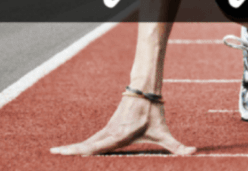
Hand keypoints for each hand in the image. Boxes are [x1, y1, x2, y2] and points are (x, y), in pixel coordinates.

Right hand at [50, 95, 194, 156]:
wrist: (146, 92)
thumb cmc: (154, 113)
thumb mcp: (165, 132)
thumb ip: (178, 146)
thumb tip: (194, 153)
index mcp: (120, 135)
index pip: (100, 146)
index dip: (86, 152)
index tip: (72, 155)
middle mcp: (110, 132)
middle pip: (87, 144)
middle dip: (71, 152)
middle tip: (53, 155)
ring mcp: (106, 130)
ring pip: (86, 142)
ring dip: (71, 149)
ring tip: (54, 153)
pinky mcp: (106, 129)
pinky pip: (90, 140)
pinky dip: (79, 147)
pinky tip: (69, 151)